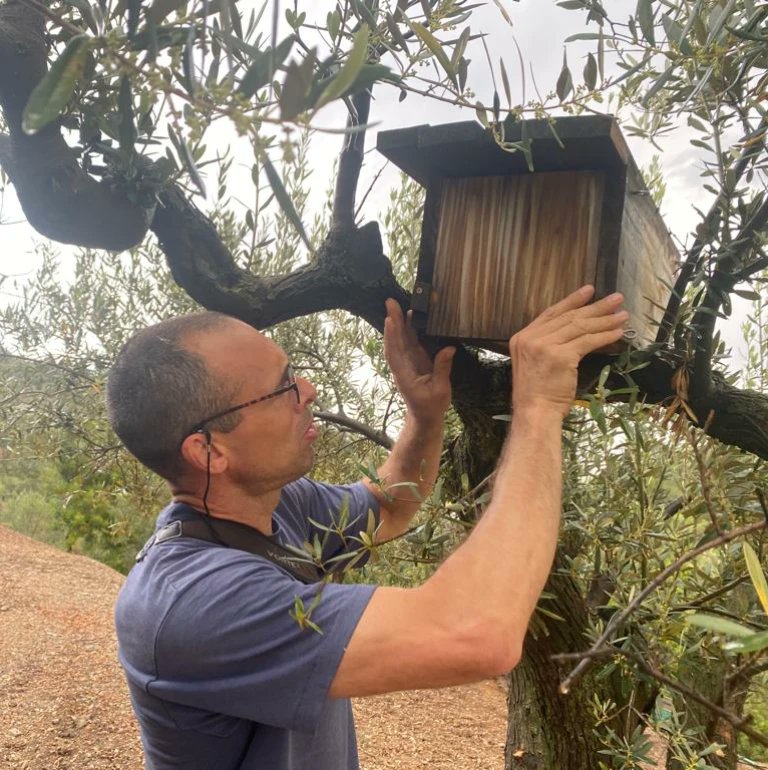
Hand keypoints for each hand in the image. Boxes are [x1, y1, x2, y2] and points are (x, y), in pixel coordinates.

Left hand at [383, 298, 454, 420]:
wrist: (425, 417)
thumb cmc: (430, 408)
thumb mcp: (440, 391)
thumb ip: (442, 369)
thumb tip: (448, 349)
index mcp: (404, 375)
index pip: (395, 353)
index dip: (392, 337)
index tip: (390, 320)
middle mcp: (402, 366)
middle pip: (395, 342)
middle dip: (393, 321)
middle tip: (390, 302)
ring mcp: (407, 362)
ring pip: (401, 340)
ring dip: (399, 322)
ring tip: (396, 303)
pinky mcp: (414, 360)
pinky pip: (410, 342)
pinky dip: (409, 329)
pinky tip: (410, 316)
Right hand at [509, 286, 626, 418]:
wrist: (534, 412)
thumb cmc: (536, 392)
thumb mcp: (535, 362)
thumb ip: (547, 344)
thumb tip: (576, 331)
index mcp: (522, 337)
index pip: (551, 313)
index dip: (572, 301)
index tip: (589, 291)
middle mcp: (532, 338)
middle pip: (569, 317)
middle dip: (595, 307)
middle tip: (616, 299)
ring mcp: (545, 346)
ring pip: (580, 327)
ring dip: (605, 320)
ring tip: (622, 315)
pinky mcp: (561, 356)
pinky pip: (588, 341)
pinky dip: (605, 336)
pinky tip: (617, 333)